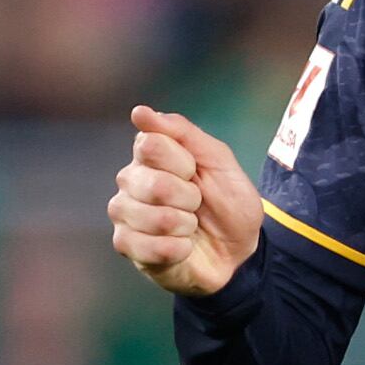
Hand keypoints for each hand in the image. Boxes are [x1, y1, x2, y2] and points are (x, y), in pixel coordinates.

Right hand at [107, 104, 262, 297]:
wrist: (239, 251)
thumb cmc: (227, 204)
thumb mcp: (219, 161)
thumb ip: (184, 133)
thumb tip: (140, 112)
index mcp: (150, 154)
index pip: (151, 144)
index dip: (183, 162)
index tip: (195, 172)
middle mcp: (130, 180)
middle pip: (154, 183)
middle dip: (189, 198)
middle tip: (196, 204)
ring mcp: (124, 213)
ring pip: (152, 217)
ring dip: (185, 225)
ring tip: (189, 226)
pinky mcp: (126, 245)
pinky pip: (150, 247)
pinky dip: (178, 249)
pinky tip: (182, 247)